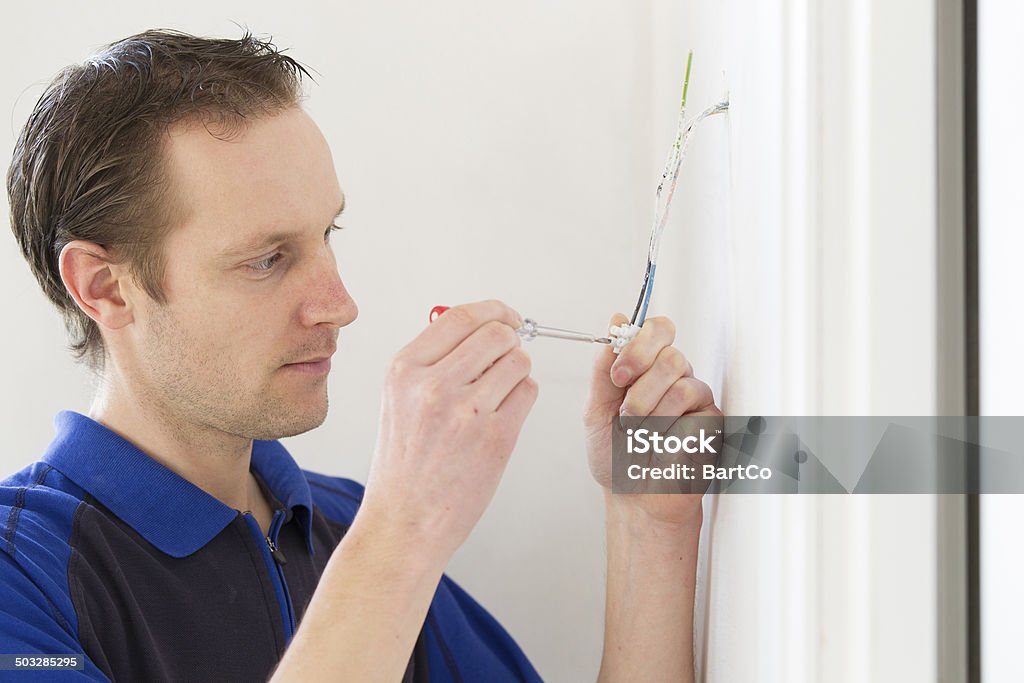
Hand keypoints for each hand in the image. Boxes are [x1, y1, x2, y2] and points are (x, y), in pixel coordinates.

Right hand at [360, 300, 537, 565]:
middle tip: (507, 357)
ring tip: (500, 394)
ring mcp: (466, 411)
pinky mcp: (495, 437)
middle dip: (510, 342)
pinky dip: (523, 397)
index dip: (493, 311)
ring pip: (519, 362)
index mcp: (404, 369)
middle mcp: (433, 384)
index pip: (461, 316)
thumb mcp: (398, 400)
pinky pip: (528, 393)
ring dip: (518, 372)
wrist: (403, 522)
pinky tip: (504, 415)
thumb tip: (476, 328)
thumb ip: (432, 361)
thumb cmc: (402, 466)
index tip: (506, 317)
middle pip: (497, 334)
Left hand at [583, 313, 720, 525]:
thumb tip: (616, 321)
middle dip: (640, 388)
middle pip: (670, 355)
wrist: (633, 498)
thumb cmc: (616, 457)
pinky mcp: (712, 425)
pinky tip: (662, 450)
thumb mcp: (596, 408)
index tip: (618, 374)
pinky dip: (669, 437)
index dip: (639, 346)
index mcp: (647, 368)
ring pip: (681, 385)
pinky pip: (694, 417)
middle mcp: (675, 378)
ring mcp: (696, 399)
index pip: (658, 330)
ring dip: (651, 416)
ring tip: (641, 438)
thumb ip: (603, 367)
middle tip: (627, 412)